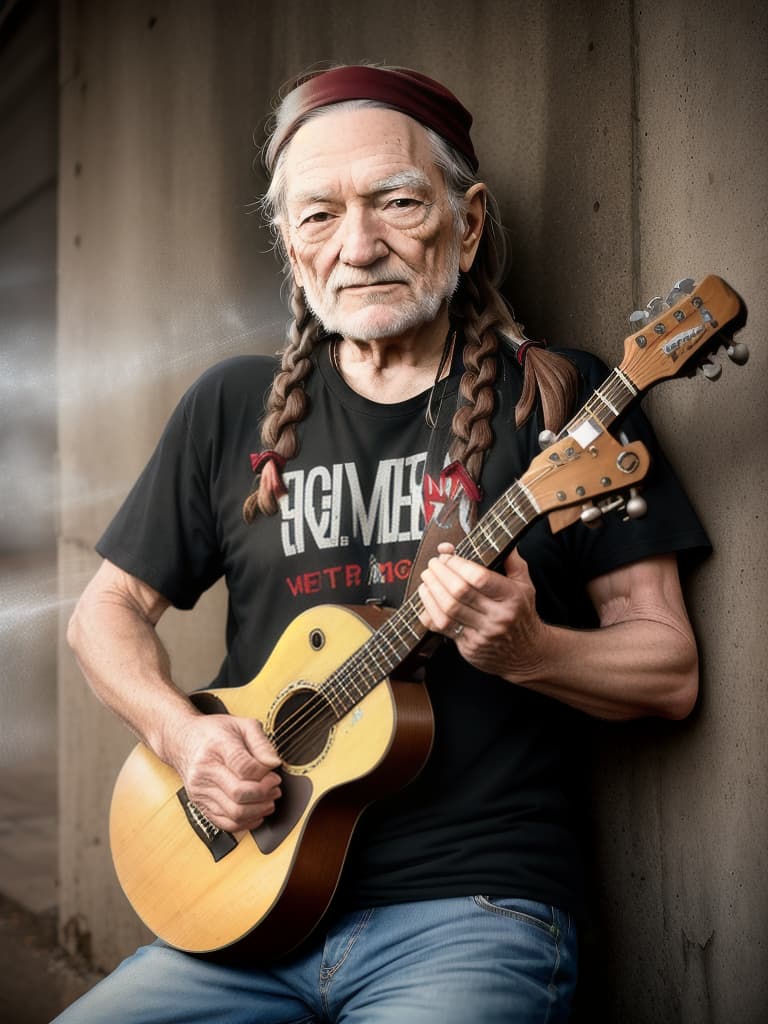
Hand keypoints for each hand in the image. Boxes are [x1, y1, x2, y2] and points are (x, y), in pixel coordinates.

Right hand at [170, 714, 281, 831]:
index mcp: (217, 747)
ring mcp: (200, 791)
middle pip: (239, 794)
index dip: (265, 775)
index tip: (274, 774)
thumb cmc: (214, 732)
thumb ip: (262, 742)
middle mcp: (204, 771)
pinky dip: (246, 822)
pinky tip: (256, 812)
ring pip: (234, 813)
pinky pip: (225, 824)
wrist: (182, 741)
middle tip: (275, 788)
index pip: (244, 768)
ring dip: (258, 810)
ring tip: (268, 800)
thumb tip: (274, 764)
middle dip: (264, 794)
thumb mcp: (242, 724)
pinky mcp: (199, 805)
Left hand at [417, 543, 547, 681]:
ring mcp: (482, 634)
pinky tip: (425, 601)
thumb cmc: (522, 613)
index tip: (447, 556)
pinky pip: (442, 628)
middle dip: (439, 574)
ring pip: (447, 611)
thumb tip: (494, 536)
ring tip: (425, 579)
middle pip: (459, 592)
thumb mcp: (525, 584)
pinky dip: (429, 612)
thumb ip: (511, 560)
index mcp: (512, 597)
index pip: (479, 578)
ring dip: (430, 592)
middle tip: (432, 564)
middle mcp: (498, 616)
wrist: (527, 654)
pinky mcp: (469, 647)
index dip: (457, 564)